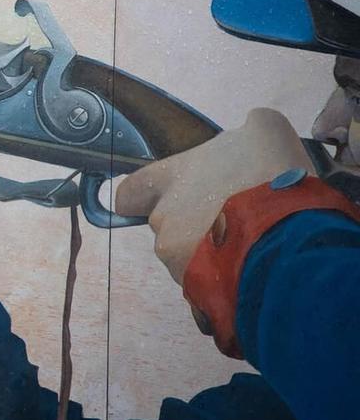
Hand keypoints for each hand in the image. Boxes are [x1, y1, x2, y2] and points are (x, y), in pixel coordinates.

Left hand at [115, 107, 310, 286]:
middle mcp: (163, 219)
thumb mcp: (266, 132)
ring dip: (212, 255)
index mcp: (171, 179)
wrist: (287, 231)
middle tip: (234, 224)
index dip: (141, 199)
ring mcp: (175, 257)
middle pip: (170, 227)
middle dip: (195, 229)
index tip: (157, 204)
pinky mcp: (195, 288)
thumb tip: (251, 134)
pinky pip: (207, 287)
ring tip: (252, 248)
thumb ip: (250, 131)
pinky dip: (226, 280)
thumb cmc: (273, 174)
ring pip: (189, 259)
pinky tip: (253, 270)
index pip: (131, 193)